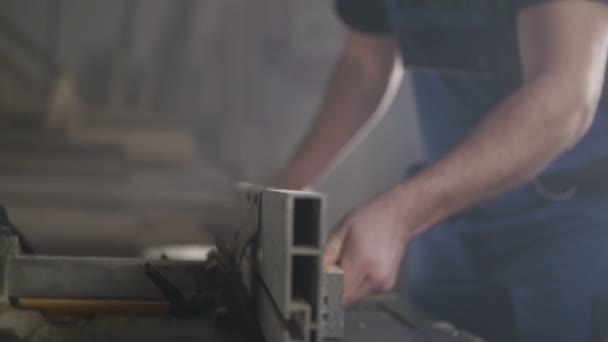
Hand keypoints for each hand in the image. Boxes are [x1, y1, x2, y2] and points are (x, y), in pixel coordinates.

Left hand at [323, 189, 411, 305]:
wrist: (396, 218)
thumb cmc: (371, 219)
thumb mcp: (341, 230)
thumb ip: (329, 254)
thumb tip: (322, 272)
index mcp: (363, 260)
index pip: (337, 288)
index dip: (326, 286)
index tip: (321, 280)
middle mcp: (375, 275)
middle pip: (346, 297)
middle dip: (335, 287)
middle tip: (333, 270)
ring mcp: (383, 282)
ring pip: (355, 296)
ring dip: (347, 286)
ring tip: (350, 263)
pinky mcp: (387, 284)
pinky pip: (364, 290)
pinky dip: (358, 282)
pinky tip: (361, 264)